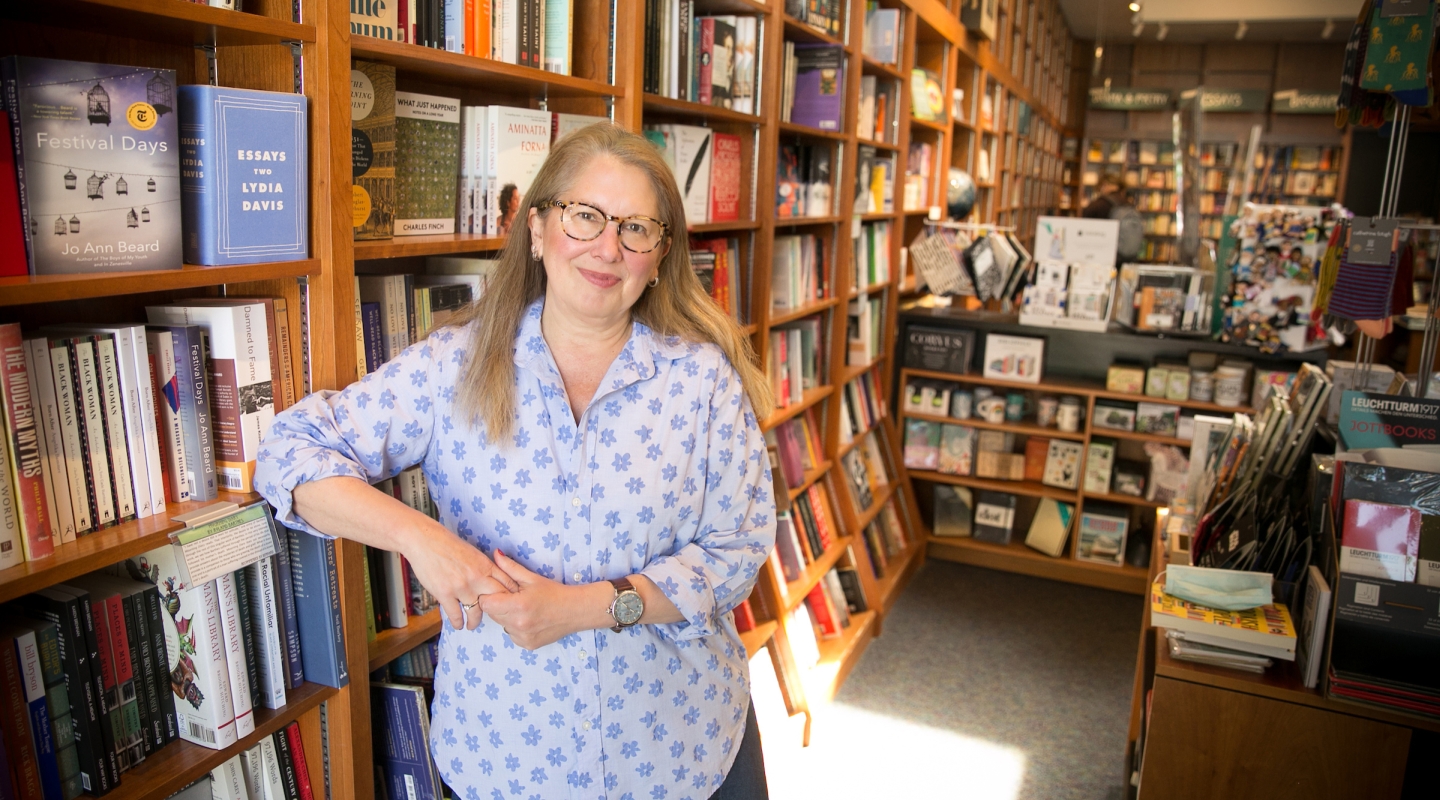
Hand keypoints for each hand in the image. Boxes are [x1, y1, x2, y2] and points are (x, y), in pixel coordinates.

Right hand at [403, 520, 519, 630]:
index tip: (510, 605)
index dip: (510, 597)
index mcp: (485, 565)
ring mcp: (461, 586)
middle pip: (496, 600)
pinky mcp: (445, 593)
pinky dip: (458, 622)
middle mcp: (477, 577)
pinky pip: (456, 614)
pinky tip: (458, 625)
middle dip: (497, 612)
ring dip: (474, 621)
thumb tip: (491, 579)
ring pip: (476, 612)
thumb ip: (483, 567)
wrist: (424, 540)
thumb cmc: (447, 543)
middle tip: (494, 618)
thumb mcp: (472, 552)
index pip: (506, 584)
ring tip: (472, 625)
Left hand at [482, 551, 610, 649]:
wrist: (575, 611)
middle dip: (498, 605)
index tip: (500, 591)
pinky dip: (516, 628)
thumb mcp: (532, 578)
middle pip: (492, 615)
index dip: (490, 596)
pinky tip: (529, 620)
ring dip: (507, 617)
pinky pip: (511, 635)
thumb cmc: (554, 592)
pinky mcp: (527, 645)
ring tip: (523, 609)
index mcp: (518, 605)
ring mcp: (522, 637)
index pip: (486, 604)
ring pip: (502, 625)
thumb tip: (495, 554)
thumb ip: (510, 567)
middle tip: (513, 598)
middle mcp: (518, 624)